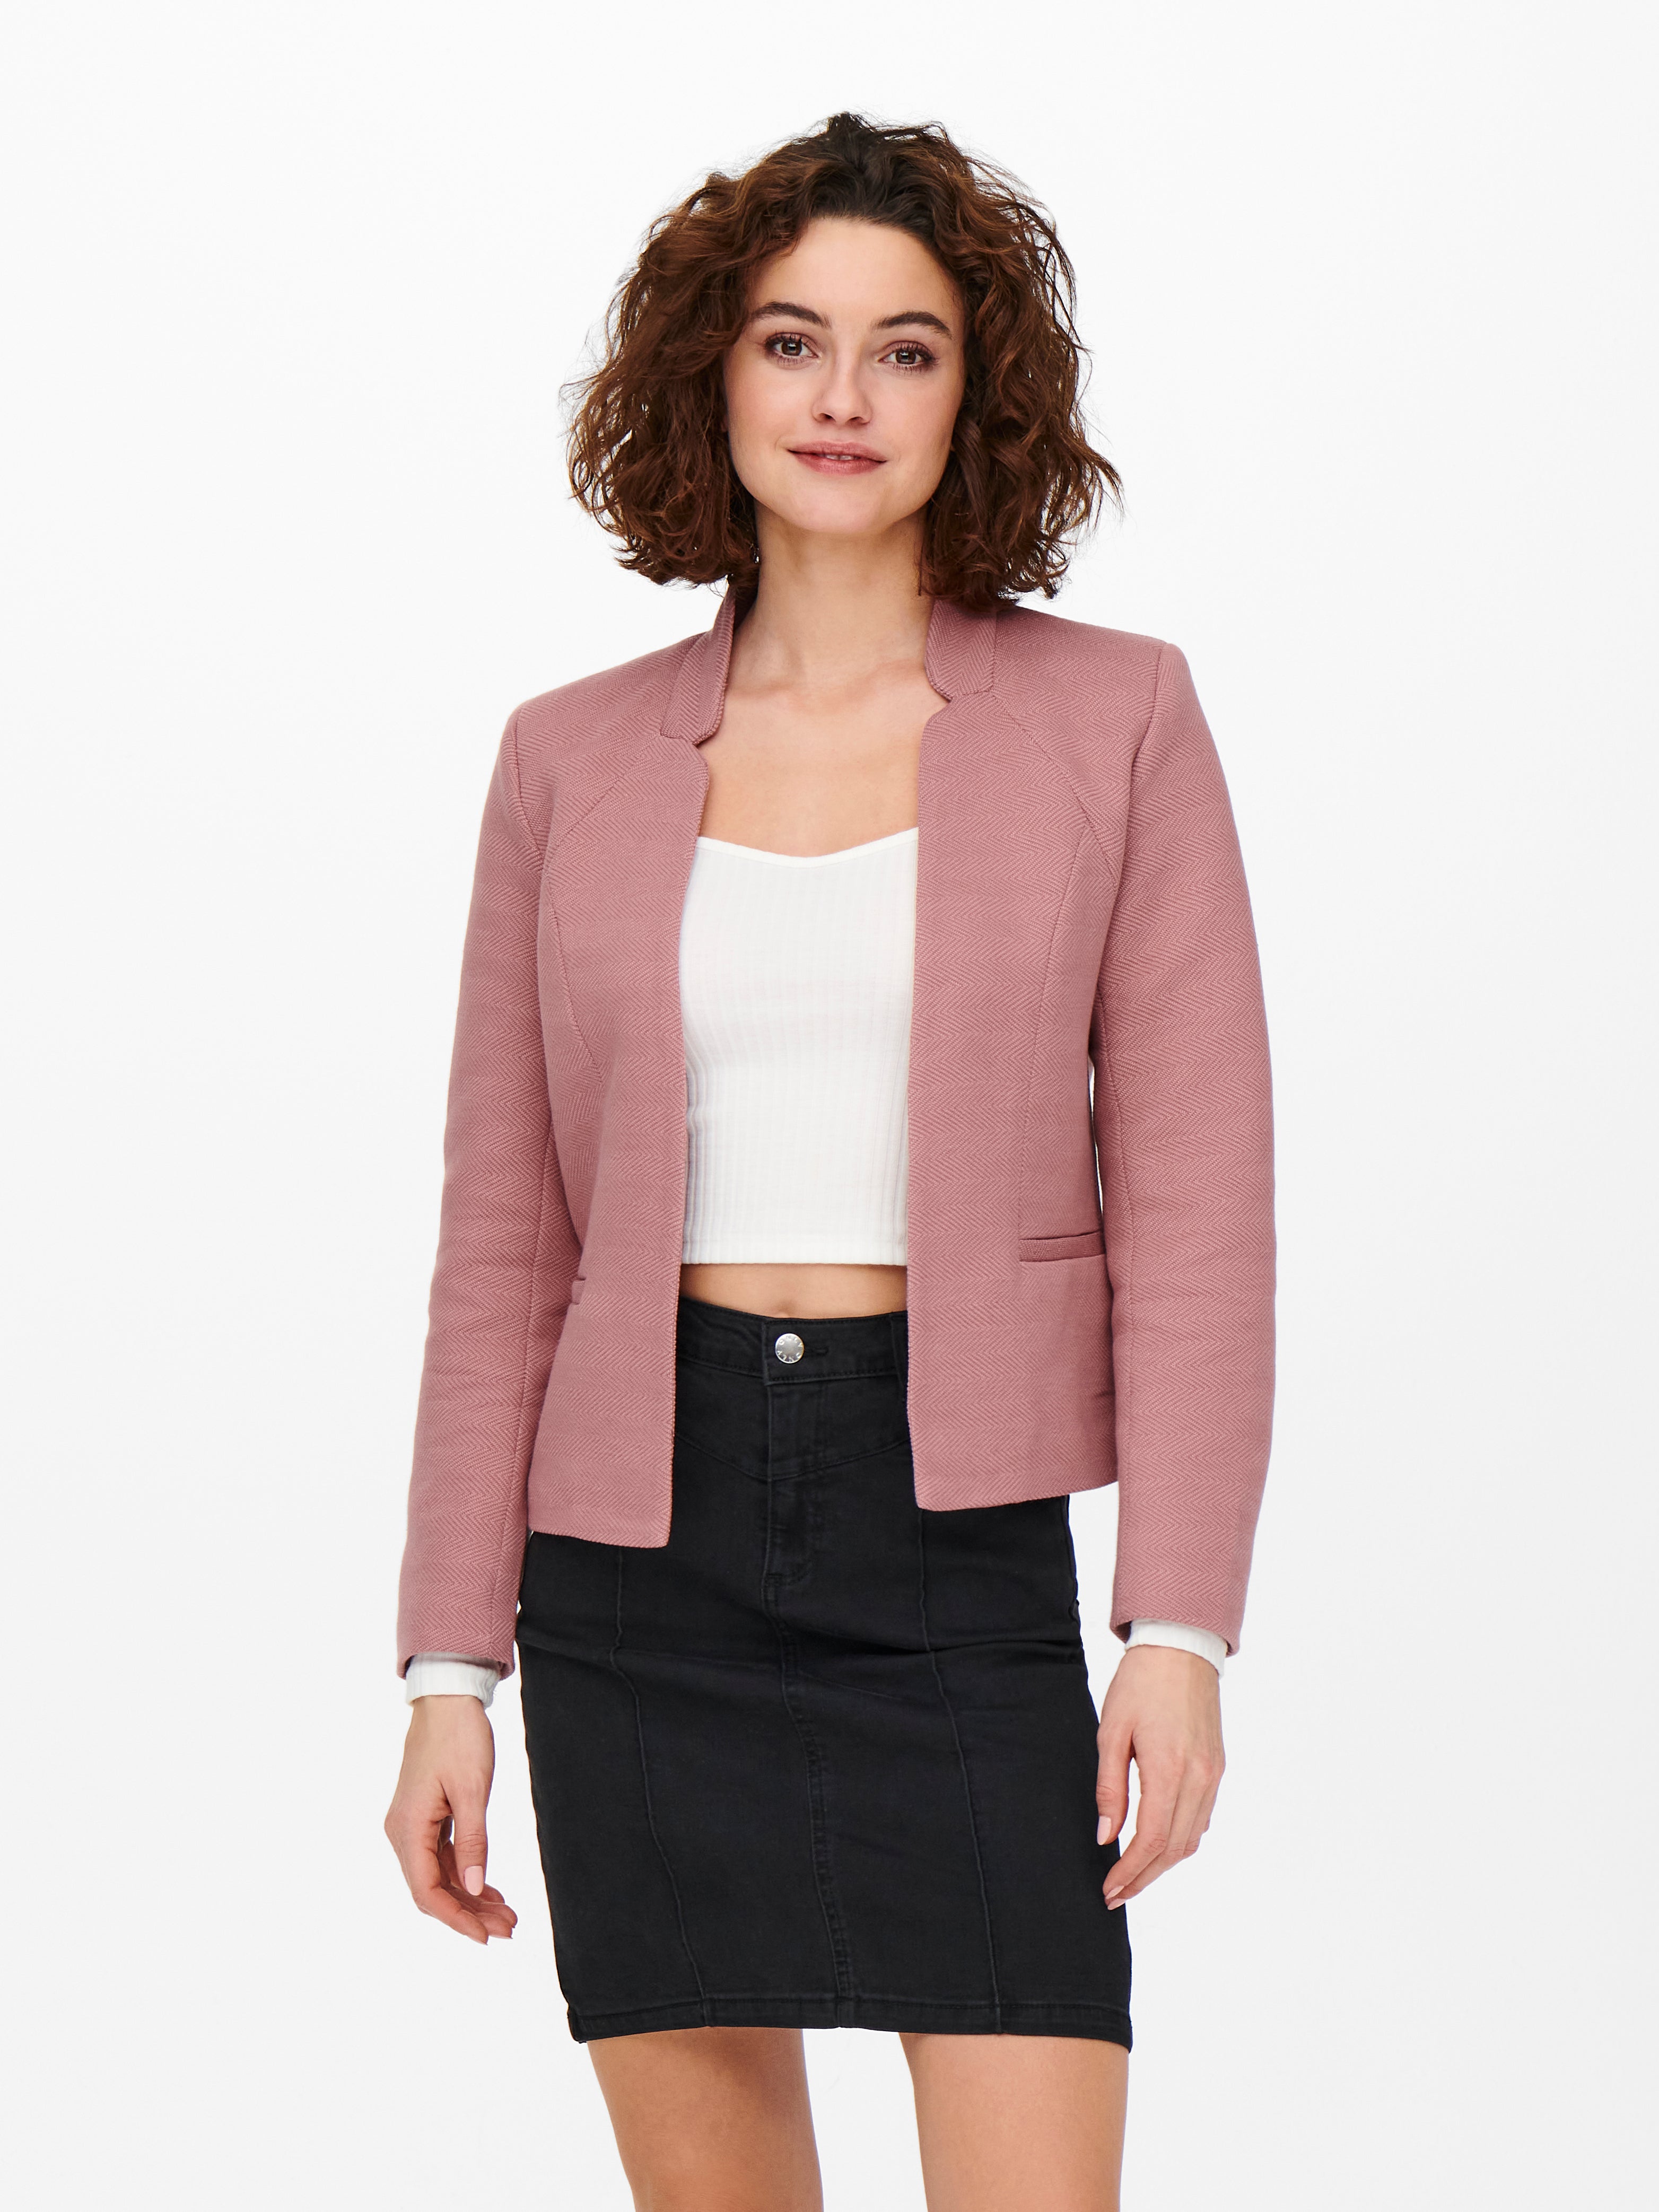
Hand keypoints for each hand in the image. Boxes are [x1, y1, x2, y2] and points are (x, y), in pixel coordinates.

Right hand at [384, 1694, 516, 1943]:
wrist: (448, 1698)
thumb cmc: (459, 1737)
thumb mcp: (471, 1790)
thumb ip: (472, 1842)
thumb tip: (472, 1887)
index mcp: (408, 1828)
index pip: (427, 1892)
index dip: (456, 1918)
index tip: (486, 1937)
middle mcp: (403, 1831)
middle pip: (432, 1889)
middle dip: (469, 1912)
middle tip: (508, 1928)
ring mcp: (413, 1825)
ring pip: (439, 1875)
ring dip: (470, 1896)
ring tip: (507, 1914)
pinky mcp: (426, 1817)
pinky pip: (442, 1857)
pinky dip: (465, 1874)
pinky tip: (489, 1888)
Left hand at [1094, 1645, 1224, 1907]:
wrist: (1180, 1648)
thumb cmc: (1140, 1684)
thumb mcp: (1111, 1732)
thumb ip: (1110, 1788)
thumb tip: (1106, 1837)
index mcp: (1168, 1769)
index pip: (1150, 1840)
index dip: (1129, 1872)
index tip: (1109, 1890)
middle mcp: (1198, 1778)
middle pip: (1173, 1850)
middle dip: (1144, 1878)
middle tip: (1117, 1894)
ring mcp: (1213, 1775)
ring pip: (1191, 1839)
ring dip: (1163, 1864)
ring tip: (1134, 1876)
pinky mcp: (1217, 1767)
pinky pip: (1202, 1818)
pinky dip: (1180, 1840)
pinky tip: (1159, 1844)